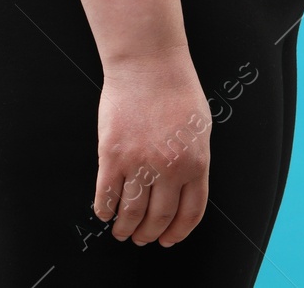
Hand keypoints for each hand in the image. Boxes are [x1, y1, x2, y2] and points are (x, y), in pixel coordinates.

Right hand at [93, 47, 211, 246]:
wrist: (148, 63)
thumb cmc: (176, 89)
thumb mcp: (200, 128)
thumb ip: (194, 160)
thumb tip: (183, 189)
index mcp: (195, 163)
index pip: (190, 213)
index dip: (178, 232)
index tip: (168, 240)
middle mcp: (169, 168)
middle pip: (159, 217)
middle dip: (149, 234)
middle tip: (141, 238)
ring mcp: (139, 162)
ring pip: (131, 211)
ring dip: (125, 228)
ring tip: (121, 232)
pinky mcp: (112, 154)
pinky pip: (106, 193)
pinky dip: (104, 209)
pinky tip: (104, 212)